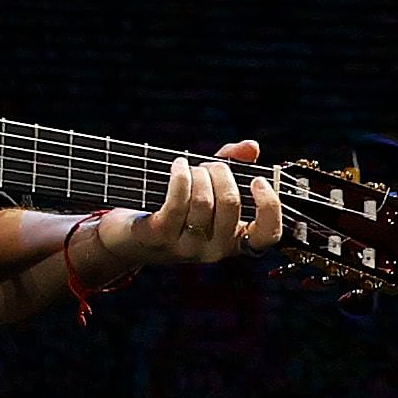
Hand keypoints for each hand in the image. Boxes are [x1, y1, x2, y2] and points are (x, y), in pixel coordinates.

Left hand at [94, 140, 283, 265]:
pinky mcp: (160, 237)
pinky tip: (177, 165)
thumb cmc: (175, 208)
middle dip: (221, 172)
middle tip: (210, 165)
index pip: (267, 236)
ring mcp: (187, 247)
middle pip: (231, 204)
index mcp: (234, 241)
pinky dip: (180, 176)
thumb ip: (233, 166)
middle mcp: (215, 250)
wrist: (128, 237)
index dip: (270, 207)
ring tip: (189, 166)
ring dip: (197, 172)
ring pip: (204, 201)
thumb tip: (251, 147)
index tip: (258, 180)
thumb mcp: (207, 188)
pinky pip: (178, 201)